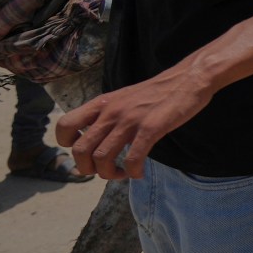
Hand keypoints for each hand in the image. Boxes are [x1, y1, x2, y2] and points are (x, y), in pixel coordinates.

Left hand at [56, 69, 211, 179]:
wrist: (188, 79)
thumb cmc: (157, 92)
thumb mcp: (123, 98)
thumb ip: (107, 115)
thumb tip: (95, 140)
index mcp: (102, 103)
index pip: (64, 125)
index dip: (68, 144)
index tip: (86, 150)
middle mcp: (111, 111)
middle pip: (80, 150)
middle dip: (87, 168)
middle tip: (102, 171)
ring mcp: (130, 120)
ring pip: (102, 157)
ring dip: (109, 174)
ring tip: (122, 174)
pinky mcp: (151, 128)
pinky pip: (133, 158)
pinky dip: (133, 172)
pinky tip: (139, 173)